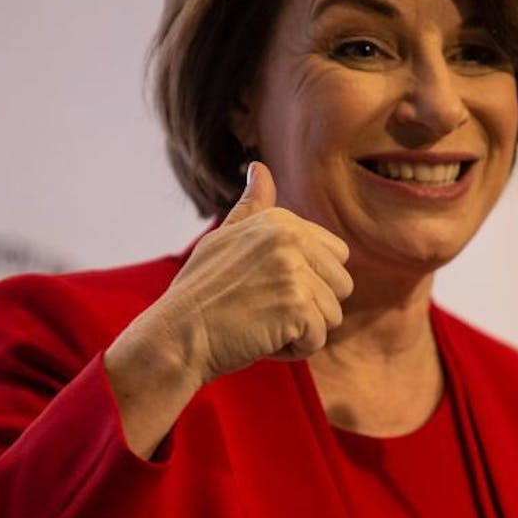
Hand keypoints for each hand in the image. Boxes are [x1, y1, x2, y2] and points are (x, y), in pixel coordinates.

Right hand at [152, 160, 353, 381]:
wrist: (176, 335)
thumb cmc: (198, 293)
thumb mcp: (223, 238)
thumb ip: (252, 208)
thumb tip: (260, 168)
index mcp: (281, 221)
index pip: (336, 256)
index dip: (309, 281)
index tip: (268, 287)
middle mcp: (291, 239)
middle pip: (341, 286)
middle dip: (311, 306)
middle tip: (265, 308)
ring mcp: (295, 271)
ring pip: (332, 315)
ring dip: (301, 330)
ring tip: (261, 323)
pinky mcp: (297, 306)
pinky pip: (319, 338)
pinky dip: (293, 349)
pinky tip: (261, 339)